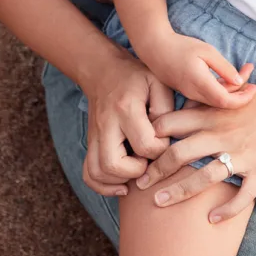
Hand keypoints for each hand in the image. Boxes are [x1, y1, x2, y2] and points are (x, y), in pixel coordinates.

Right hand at [78, 43, 174, 196]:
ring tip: (137, 171)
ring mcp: (94, 136)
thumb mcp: (158, 82)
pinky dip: (103, 185)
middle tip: (149, 161)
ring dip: (119, 180)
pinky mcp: (90, 143)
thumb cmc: (137, 77)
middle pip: (113, 164)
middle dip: (136, 171)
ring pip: (97, 172)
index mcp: (126, 108)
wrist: (103, 70)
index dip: (160, 149)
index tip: (165, 140)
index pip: (144, 144)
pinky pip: (88, 174)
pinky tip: (122, 184)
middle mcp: (106, 125)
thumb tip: (166, 137)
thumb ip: (166, 108)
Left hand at [135, 81, 255, 221]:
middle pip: (179, 154)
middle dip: (155, 170)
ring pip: (203, 177)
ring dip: (178, 192)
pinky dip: (225, 209)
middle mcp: (223, 134)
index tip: (140, 150)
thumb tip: (188, 98)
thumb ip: (212, 98)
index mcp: (215, 114)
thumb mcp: (236, 93)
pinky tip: (211, 219)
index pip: (173, 124)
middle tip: (139, 183)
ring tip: (159, 203)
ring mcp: (242, 155)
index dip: (152, 136)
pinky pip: (240, 196)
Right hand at [148, 30, 255, 109]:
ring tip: (245, 70)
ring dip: (232, 89)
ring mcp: (190, 95)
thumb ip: (224, 68)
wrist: (154, 48)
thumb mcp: (206, 51)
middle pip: (223, 102)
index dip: (243, 99)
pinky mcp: (188, 92)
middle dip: (242, 92)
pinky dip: (221, 88)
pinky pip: (208, 96)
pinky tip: (229, 76)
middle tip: (252, 72)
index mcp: (200, 84)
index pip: (226, 101)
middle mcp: (195, 94)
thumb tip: (240, 82)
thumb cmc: (181, 46)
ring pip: (216, 99)